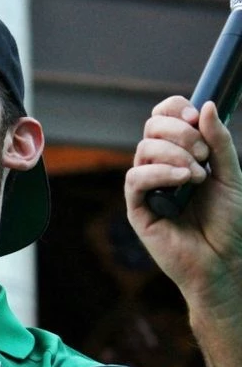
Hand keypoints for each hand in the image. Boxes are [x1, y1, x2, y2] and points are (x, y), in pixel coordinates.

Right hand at [125, 96, 241, 309]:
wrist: (225, 261)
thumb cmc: (229, 223)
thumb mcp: (231, 174)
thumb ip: (219, 141)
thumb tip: (204, 105)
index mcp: (179, 155)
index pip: (163, 118)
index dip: (175, 110)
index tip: (196, 118)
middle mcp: (159, 167)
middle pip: (151, 128)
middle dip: (179, 133)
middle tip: (204, 154)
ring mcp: (147, 188)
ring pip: (144, 150)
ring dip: (174, 155)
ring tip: (197, 176)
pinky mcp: (137, 209)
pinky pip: (135, 179)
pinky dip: (158, 172)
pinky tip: (181, 180)